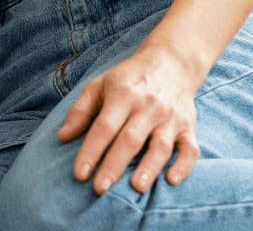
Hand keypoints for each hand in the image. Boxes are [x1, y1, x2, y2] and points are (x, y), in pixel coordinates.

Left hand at [56, 41, 203, 194]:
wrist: (171, 63)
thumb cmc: (128, 79)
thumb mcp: (100, 85)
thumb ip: (80, 110)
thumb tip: (62, 137)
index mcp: (123, 95)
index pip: (104, 127)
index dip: (91, 151)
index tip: (79, 174)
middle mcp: (148, 106)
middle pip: (130, 139)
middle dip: (114, 165)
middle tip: (99, 189)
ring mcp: (171, 118)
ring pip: (160, 146)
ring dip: (149, 167)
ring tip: (136, 188)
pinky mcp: (188, 127)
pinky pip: (190, 149)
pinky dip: (183, 166)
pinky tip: (171, 180)